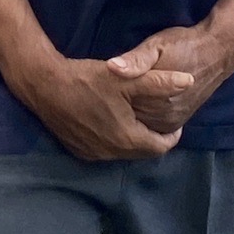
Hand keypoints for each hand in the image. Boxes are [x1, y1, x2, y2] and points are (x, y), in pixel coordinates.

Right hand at [12, 54, 180, 160]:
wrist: (44, 85)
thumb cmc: (87, 80)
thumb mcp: (127, 79)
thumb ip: (160, 83)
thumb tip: (190, 82)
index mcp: (127, 139)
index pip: (160, 147)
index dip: (171, 136)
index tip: (175, 124)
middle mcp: (111, 153)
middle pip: (142, 152)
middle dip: (153, 139)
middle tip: (159, 122)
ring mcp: (93, 154)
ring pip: (123, 152)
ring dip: (134, 140)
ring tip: (139, 121)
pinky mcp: (78, 151)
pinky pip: (106, 151)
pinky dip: (115, 141)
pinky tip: (113, 123)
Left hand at [106, 20, 233, 133]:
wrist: (217, 52)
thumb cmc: (183, 45)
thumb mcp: (156, 45)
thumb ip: (135, 60)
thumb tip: (112, 68)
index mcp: (153, 97)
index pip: (118, 108)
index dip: (106, 99)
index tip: (98, 90)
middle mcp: (162, 115)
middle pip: (127, 120)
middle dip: (116, 110)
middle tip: (106, 94)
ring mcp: (172, 122)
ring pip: (140, 127)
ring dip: (129, 116)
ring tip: (119, 99)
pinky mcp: (178, 122)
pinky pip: (154, 128)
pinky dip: (143, 120)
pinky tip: (136, 105)